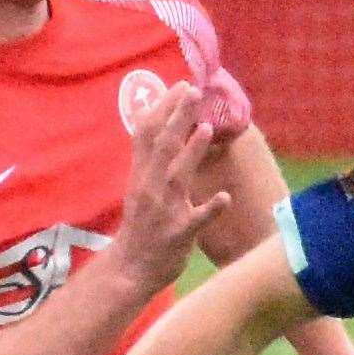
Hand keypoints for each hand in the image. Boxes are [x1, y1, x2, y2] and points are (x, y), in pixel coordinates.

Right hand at [109, 84, 232, 295]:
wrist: (129, 269)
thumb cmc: (140, 226)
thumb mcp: (139, 187)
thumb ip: (149, 160)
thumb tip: (154, 126)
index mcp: (141, 176)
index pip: (147, 135)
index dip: (162, 109)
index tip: (178, 85)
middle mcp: (150, 188)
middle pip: (162, 147)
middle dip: (177, 118)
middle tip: (192, 91)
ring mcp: (164, 211)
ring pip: (177, 177)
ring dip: (192, 152)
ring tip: (206, 128)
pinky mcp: (178, 234)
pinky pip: (196, 220)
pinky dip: (209, 209)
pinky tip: (224, 198)